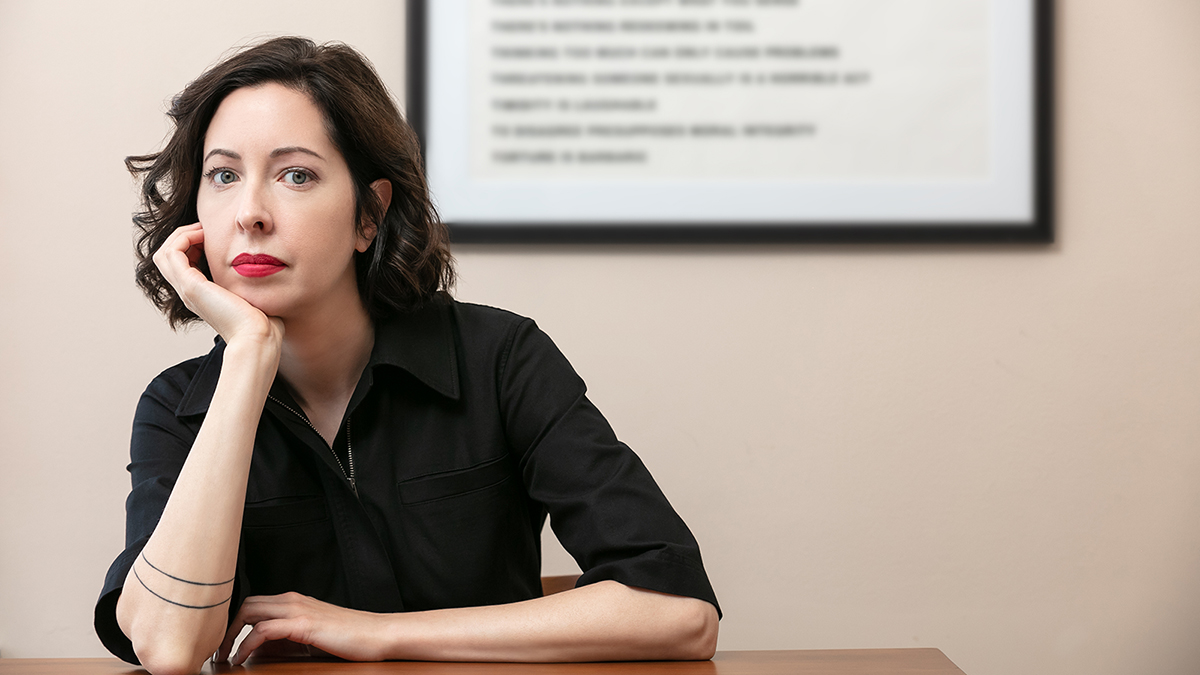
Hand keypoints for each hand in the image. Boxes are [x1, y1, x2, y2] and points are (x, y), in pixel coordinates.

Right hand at [153, 223, 282, 348]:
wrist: (258, 336)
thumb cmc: (261, 320)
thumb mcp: (250, 295)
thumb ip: (246, 282)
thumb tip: (259, 269)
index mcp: (200, 296)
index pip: (181, 264)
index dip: (191, 245)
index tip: (212, 236)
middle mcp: (189, 293)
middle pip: (167, 258)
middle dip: (183, 237)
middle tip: (205, 229)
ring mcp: (187, 290)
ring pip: (165, 254)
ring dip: (182, 235)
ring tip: (203, 229)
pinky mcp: (191, 286)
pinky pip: (172, 253)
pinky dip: (184, 238)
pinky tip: (204, 234)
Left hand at [217, 592, 386, 664]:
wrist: (377, 634)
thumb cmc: (349, 637)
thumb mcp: (312, 636)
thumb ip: (287, 638)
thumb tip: (259, 651)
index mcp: (295, 600)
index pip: (254, 603)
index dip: (234, 622)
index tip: (225, 644)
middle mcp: (293, 599)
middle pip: (246, 604)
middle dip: (227, 627)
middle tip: (219, 651)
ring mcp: (297, 609)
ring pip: (250, 611)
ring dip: (231, 635)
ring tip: (224, 657)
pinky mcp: (303, 624)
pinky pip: (263, 630)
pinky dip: (246, 644)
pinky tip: (241, 659)